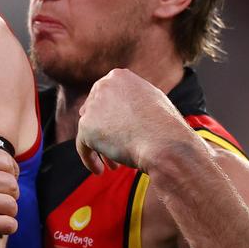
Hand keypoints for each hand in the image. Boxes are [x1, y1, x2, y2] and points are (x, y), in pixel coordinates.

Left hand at [76, 69, 197, 173]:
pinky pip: (82, 146)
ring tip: (113, 165)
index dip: (109, 115)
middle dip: (104, 131)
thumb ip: (133, 99)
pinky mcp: (85, 126)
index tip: (116, 130)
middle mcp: (103, 86)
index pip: (106, 96)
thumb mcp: (153, 101)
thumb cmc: (166, 127)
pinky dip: (89, 158)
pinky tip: (99, 170)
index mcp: (120, 77)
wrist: (164, 143)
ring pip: (90, 130)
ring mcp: (93, 106)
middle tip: (114, 149)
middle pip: (95, 112)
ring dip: (101, 148)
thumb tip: (121, 108)